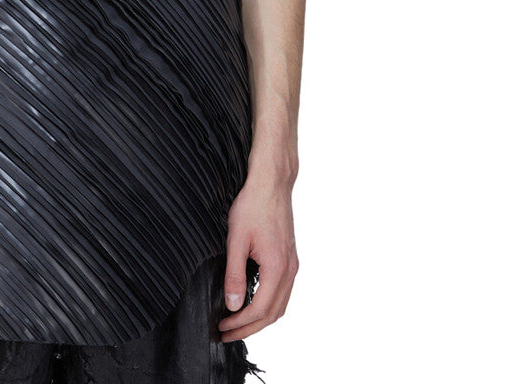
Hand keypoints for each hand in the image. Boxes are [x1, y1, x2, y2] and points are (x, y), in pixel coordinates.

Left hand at [217, 171, 298, 342]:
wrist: (271, 183)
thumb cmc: (252, 205)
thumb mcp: (236, 239)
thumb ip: (234, 274)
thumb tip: (233, 305)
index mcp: (277, 268)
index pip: (260, 310)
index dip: (240, 323)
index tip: (222, 327)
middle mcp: (290, 270)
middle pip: (273, 314)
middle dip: (249, 328)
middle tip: (227, 334)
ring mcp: (292, 264)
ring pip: (280, 305)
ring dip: (260, 319)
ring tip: (238, 324)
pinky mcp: (290, 258)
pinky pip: (283, 292)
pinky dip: (268, 305)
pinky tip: (253, 303)